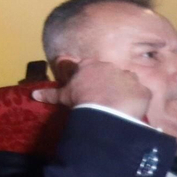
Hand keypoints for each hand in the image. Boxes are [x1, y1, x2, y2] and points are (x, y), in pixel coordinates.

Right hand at [34, 59, 150, 120]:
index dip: (88, 78)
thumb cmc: (83, 99)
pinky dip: (136, 100)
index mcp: (91, 65)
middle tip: (103, 98)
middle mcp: (111, 66)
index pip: (89, 67)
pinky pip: (140, 94)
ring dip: (124, 90)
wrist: (108, 110)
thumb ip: (50, 94)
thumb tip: (33, 94)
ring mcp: (129, 77)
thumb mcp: (64, 96)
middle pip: (109, 73)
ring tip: (118, 104)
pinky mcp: (143, 89)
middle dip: (107, 82)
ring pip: (127, 82)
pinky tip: (130, 109)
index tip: (87, 88)